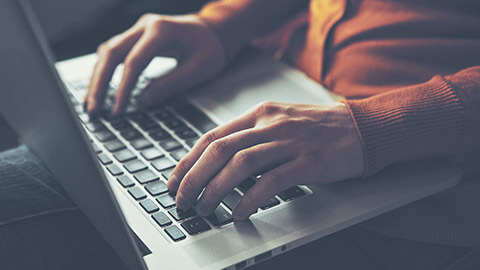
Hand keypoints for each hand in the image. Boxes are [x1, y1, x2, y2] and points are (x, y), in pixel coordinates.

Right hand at [84, 14, 225, 114]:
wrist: (214, 31)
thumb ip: (170, 85)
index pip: (134, 62)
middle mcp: (145, 25)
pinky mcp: (136, 36)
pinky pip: (114, 51)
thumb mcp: (198, 70)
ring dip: (97, 77)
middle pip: (112, 53)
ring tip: (91, 103)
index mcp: (162, 30)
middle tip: (93, 109)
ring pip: (108, 51)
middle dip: (99, 83)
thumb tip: (143, 101)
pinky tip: (98, 88)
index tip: (117, 110)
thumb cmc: (210, 49)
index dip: (123, 88)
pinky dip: (104, 70)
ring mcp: (139, 29)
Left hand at [167, 102, 363, 219]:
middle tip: (182, 200)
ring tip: (205, 209)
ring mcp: (289, 142)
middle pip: (220, 150)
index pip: (213, 136)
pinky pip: (270, 181)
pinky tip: (238, 213)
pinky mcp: (307, 162)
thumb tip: (219, 161)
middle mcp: (270, 125)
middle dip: (194, 178)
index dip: (188, 161)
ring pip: (240, 164)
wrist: (362, 127)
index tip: (175, 181)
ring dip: (216, 189)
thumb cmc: (319, 128)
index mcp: (260, 114)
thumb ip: (251, 136)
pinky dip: (249, 199)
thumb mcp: (280, 121)